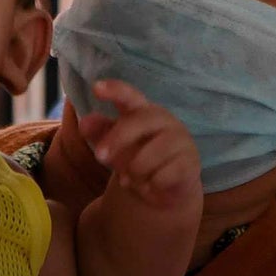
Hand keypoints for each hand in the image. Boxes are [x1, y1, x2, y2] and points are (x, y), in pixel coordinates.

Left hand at [77, 80, 202, 208]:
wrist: (165, 186)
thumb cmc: (138, 157)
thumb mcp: (115, 145)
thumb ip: (100, 132)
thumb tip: (85, 122)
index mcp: (144, 112)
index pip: (130, 96)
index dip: (114, 91)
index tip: (96, 88)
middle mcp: (165, 121)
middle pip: (139, 120)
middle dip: (116, 139)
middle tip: (99, 157)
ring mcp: (181, 140)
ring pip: (150, 154)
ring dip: (134, 171)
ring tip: (130, 179)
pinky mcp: (190, 163)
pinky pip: (164, 176)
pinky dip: (150, 186)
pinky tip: (150, 187)